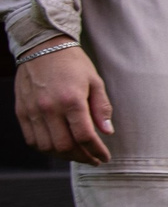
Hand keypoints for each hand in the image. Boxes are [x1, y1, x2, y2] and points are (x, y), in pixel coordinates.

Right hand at [14, 43, 111, 163]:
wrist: (42, 47)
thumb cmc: (72, 63)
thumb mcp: (95, 82)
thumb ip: (102, 108)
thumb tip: (107, 132)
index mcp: (71, 100)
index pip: (85, 136)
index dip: (96, 151)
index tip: (104, 157)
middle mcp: (49, 108)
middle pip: (65, 146)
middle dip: (82, 157)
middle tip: (92, 158)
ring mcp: (32, 111)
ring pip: (47, 147)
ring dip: (64, 156)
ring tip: (77, 154)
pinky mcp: (21, 112)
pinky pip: (31, 140)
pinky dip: (45, 149)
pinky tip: (58, 147)